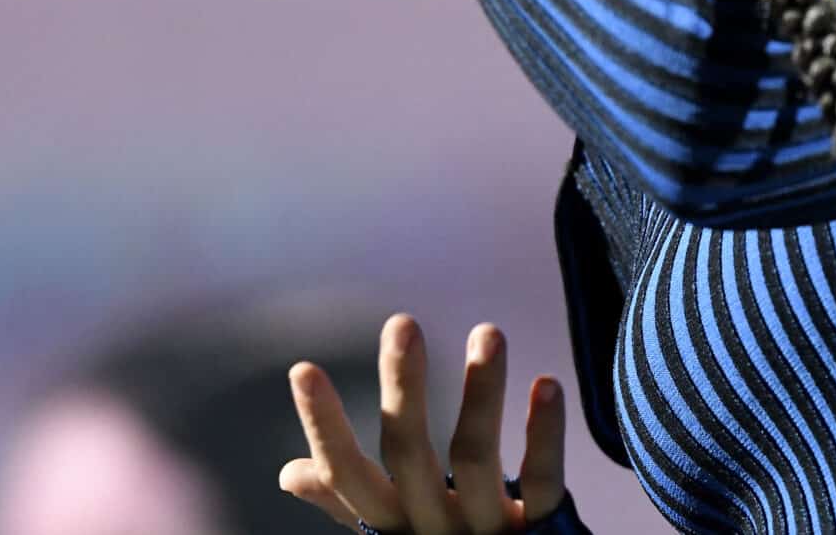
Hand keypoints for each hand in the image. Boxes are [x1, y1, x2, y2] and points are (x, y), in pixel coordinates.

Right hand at [279, 313, 566, 532]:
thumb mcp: (394, 531)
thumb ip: (348, 499)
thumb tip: (288, 474)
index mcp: (392, 524)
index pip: (346, 475)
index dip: (323, 427)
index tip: (303, 369)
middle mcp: (431, 529)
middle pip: (408, 456)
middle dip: (402, 388)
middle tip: (402, 323)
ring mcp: (484, 533)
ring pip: (476, 460)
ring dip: (481, 394)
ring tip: (488, 332)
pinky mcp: (539, 534)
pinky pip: (542, 484)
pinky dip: (546, 436)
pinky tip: (546, 385)